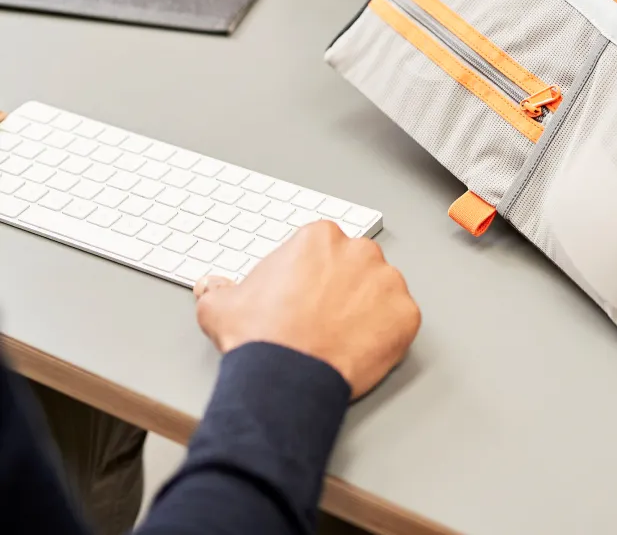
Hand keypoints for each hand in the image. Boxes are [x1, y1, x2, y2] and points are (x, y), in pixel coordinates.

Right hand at [194, 220, 419, 397]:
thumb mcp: (221, 307)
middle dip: (342, 287)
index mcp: (319, 239)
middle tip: (324, 318)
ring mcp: (388, 282)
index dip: (312, 276)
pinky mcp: (406, 314)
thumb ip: (218, 289)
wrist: (287, 378)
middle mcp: (359, 251)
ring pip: (380, 290)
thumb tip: (210, 286)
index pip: (323, 250)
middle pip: (355, 265)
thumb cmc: (261, 339)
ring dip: (367, 308)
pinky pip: (400, 320)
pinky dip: (386, 333)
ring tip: (342, 336)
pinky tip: (362, 348)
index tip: (305, 295)